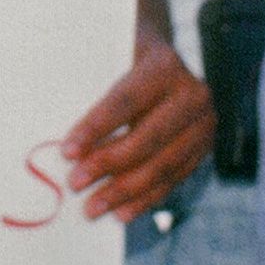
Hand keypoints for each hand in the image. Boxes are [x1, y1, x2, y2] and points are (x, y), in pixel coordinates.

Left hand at [58, 35, 213, 221]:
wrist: (167, 57)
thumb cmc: (126, 55)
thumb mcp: (113, 52)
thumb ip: (93, 80)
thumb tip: (61, 131)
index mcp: (165, 65)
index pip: (126, 102)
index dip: (96, 128)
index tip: (67, 152)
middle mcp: (192, 94)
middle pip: (146, 138)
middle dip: (107, 165)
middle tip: (74, 184)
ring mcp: (203, 124)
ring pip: (161, 165)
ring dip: (124, 191)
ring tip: (92, 207)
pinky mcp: (203, 148)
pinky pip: (172, 180)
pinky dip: (145, 199)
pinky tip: (121, 213)